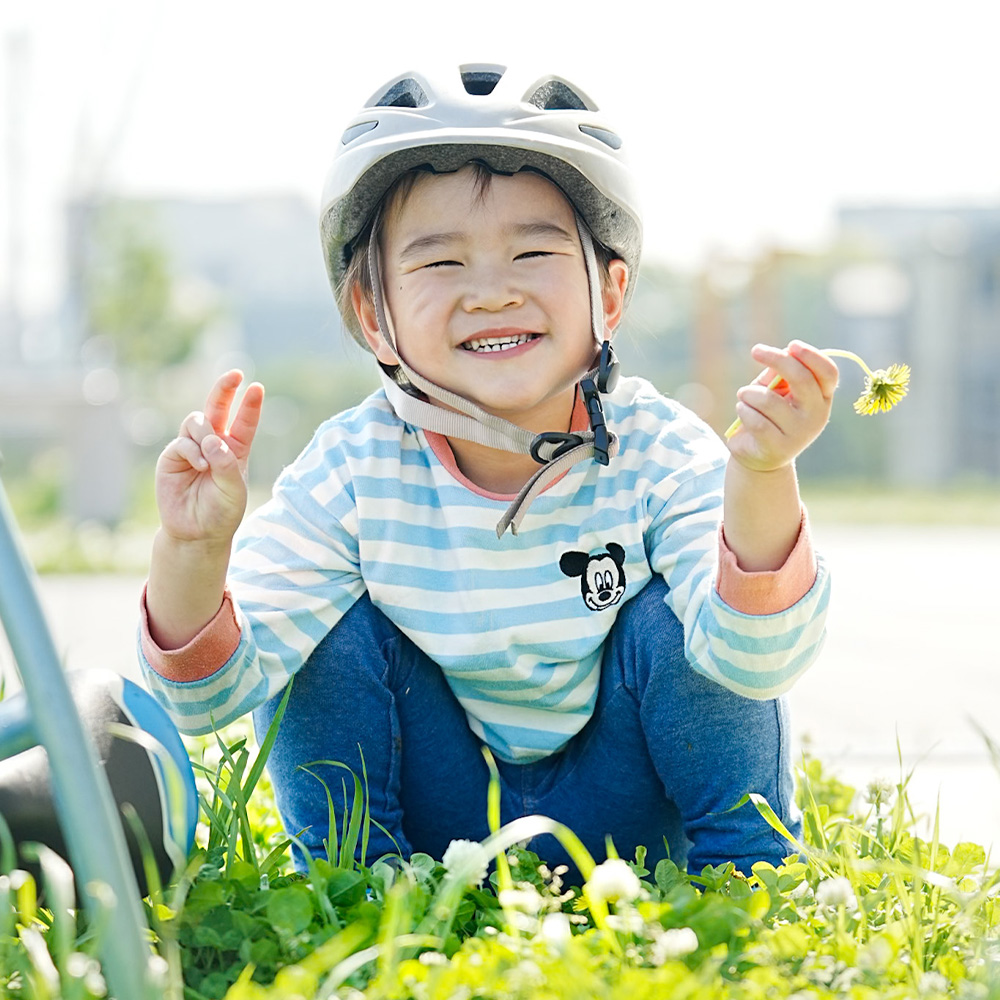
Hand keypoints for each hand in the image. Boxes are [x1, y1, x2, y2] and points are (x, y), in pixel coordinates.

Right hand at [155, 370, 264, 545]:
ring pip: (198, 421)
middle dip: (225, 389)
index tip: (257, 387)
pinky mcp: (173, 456)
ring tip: (209, 459)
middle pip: (218, 408)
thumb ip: (227, 464)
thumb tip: (212, 440)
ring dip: (205, 434)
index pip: (244, 422)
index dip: (250, 404)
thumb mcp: (234, 489)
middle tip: (235, 374)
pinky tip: (200, 466)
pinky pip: (183, 441)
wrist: (196, 532)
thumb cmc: (221, 511)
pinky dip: (193, 451)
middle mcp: (214, 443)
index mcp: (235, 449)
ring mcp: (192, 447)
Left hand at [726, 341, 838, 472]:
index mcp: (821, 398)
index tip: (791, 345)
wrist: (758, 454)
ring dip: (748, 392)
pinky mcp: (778, 447)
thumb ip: (779, 373)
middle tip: (756, 351)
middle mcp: (816, 415)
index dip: (811, 356)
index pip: (828, 373)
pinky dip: (743, 410)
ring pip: (769, 400)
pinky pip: (755, 420)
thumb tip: (783, 353)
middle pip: (802, 379)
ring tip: (744, 397)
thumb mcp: (775, 389)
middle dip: (777, 360)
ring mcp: (799, 434)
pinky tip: (743, 412)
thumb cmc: (767, 414)